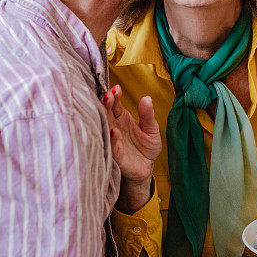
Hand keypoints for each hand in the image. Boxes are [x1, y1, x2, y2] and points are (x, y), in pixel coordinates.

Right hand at [102, 85, 161, 211]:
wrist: (146, 167)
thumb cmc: (146, 146)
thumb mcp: (152, 128)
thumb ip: (148, 115)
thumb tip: (147, 98)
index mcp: (121, 117)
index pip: (115, 104)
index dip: (115, 96)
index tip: (116, 89)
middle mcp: (114, 126)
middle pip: (106, 112)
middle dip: (106, 103)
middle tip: (108, 95)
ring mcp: (112, 140)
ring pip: (105, 126)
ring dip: (104, 117)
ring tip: (106, 106)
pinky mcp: (115, 154)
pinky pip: (112, 146)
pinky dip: (112, 139)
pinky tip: (114, 132)